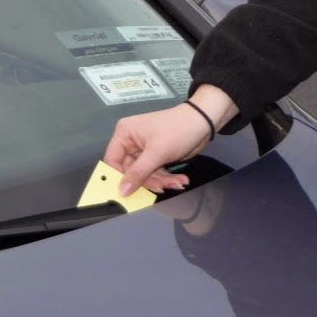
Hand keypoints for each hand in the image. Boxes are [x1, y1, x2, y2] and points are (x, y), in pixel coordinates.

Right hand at [103, 84, 237, 196]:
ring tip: (178, 183)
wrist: (203, 122)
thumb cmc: (177, 131)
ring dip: (161, 181)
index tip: (128, 193)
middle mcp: (131, 141)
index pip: (112, 161)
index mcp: (125, 133)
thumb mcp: (157, 153)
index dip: (119, 178)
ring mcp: (144, 150)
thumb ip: (138, 173)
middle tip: (163, 187)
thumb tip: (121, 192)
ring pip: (145, 175)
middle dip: (148, 181)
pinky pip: (155, 173)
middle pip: (130, 171)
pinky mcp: (156, 156)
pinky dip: (167, 178)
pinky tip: (180, 180)